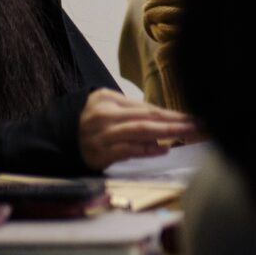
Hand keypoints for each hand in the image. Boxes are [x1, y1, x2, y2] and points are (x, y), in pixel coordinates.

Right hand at [77, 90, 195, 170]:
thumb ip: (133, 112)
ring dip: (167, 133)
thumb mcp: (106, 108)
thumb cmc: (89, 122)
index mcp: (108, 101)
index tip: (195, 118)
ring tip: (188, 133)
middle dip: (176, 122)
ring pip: (139, 131)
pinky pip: (126, 150)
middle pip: (147, 117)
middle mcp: (105, 116)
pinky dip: (145, 150)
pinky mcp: (98, 154)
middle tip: (200, 125)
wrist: (55, 140)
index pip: (147, 108)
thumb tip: (165, 120)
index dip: (173, 114)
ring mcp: (101, 135)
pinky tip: (162, 149)